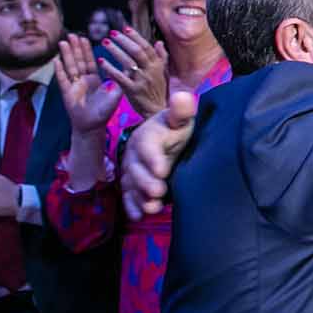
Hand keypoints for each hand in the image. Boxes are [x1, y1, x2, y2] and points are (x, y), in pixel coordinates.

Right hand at [55, 34, 122, 133]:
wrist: (93, 126)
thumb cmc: (105, 112)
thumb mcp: (115, 93)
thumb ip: (120, 80)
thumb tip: (129, 66)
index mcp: (94, 79)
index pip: (90, 61)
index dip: (87, 50)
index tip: (85, 38)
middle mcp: (83, 81)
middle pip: (78, 61)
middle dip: (75, 48)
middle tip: (72, 34)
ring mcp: (73, 86)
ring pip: (70, 67)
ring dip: (67, 54)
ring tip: (63, 42)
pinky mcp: (67, 93)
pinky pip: (63, 79)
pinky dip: (60, 70)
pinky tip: (56, 60)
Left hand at [100, 27, 168, 118]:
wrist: (158, 111)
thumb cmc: (160, 92)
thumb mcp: (164, 73)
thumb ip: (162, 57)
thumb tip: (159, 42)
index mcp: (158, 65)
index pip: (146, 47)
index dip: (135, 36)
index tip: (125, 28)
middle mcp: (151, 71)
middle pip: (136, 51)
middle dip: (123, 41)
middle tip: (111, 33)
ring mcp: (142, 81)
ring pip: (127, 61)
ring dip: (115, 50)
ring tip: (104, 42)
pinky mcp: (133, 91)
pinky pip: (119, 77)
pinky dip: (110, 68)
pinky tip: (101, 62)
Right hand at [120, 92, 195, 220]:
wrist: (165, 141)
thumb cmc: (175, 129)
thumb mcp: (180, 119)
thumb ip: (182, 111)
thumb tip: (183, 96)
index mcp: (147, 136)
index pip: (148, 146)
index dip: (153, 158)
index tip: (163, 170)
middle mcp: (135, 154)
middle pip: (137, 169)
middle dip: (146, 181)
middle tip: (158, 191)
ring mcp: (132, 171)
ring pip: (132, 185)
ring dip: (140, 197)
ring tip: (153, 207)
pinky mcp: (133, 185)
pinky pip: (129, 196)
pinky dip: (132, 207)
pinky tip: (139, 216)